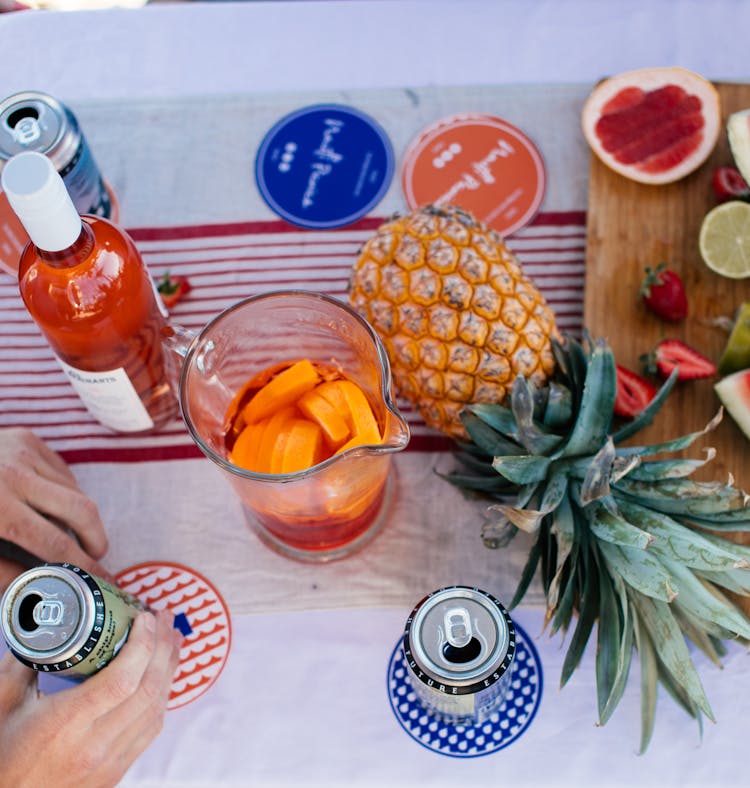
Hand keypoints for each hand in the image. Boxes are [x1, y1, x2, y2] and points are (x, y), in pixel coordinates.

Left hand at [0, 428, 108, 587]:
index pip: (53, 542)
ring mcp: (23, 451)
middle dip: (96, 538)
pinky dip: (63, 493)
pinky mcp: (28, 439)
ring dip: (78, 517)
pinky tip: (48, 505)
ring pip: (74, 490)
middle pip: (80, 509)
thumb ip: (2, 573)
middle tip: (96, 558)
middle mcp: (13, 474)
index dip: (82, 566)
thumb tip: (43, 589)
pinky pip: (62, 472)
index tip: (103, 579)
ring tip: (67, 534)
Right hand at [0, 610, 181, 787]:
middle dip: (163, 647)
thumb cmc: (0, 755)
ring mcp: (109, 762)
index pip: (122, 680)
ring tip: (171, 639)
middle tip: (165, 618)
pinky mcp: (115, 773)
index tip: (145, 617)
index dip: (142, 644)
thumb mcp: (3, 701)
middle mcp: (94, 745)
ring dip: (169, 669)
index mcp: (66, 724)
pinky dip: (161, 698)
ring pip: (156, 709)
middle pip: (148, 689)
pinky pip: (150, 730)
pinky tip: (161, 678)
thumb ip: (25, 661)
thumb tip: (45, 628)